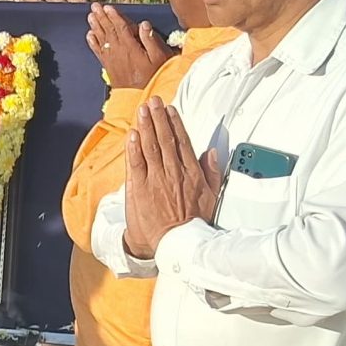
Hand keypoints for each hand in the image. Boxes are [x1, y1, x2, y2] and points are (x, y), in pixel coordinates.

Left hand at [86, 3, 174, 89]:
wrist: (138, 96)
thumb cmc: (152, 76)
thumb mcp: (158, 57)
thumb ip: (150, 40)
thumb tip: (144, 24)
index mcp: (130, 46)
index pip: (120, 27)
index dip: (114, 16)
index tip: (108, 7)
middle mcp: (117, 50)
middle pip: (108, 30)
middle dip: (101, 17)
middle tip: (95, 6)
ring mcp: (111, 58)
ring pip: (101, 38)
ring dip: (96, 26)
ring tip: (90, 16)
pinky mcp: (108, 65)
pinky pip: (98, 51)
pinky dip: (93, 42)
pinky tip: (89, 35)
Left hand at [122, 98, 220, 258]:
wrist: (175, 244)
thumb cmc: (193, 223)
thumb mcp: (211, 197)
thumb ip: (211, 173)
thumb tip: (211, 153)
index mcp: (191, 174)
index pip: (182, 142)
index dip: (175, 124)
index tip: (170, 110)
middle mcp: (174, 173)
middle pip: (165, 139)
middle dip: (158, 118)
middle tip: (154, 101)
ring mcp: (156, 179)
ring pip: (151, 147)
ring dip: (146, 126)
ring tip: (143, 110)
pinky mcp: (141, 188)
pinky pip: (137, 163)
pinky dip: (134, 147)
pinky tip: (133, 133)